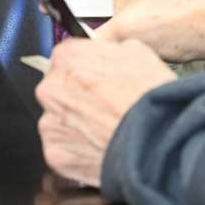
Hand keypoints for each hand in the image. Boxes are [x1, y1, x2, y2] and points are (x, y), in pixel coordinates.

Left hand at [36, 38, 175, 188]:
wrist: (155, 140)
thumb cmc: (148, 95)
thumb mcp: (136, 51)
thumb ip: (109, 51)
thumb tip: (107, 56)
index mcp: (66, 58)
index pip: (67, 58)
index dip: (86, 70)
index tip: (99, 81)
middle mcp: (50, 88)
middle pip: (59, 90)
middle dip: (78, 98)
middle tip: (105, 109)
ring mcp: (49, 124)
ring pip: (59, 121)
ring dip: (76, 126)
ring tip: (105, 133)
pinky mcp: (55, 154)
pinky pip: (63, 149)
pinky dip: (77, 152)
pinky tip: (100, 150)